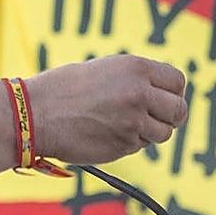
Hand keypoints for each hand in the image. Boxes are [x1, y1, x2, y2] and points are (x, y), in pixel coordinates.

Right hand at [24, 54, 187, 163]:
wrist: (36, 113)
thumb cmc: (64, 89)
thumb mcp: (105, 70)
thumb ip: (136, 80)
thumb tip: (160, 95)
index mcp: (137, 68)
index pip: (178, 82)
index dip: (172, 92)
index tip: (164, 99)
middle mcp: (140, 93)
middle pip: (178, 110)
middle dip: (170, 116)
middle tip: (155, 118)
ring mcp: (134, 122)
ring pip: (163, 133)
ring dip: (150, 132)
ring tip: (125, 125)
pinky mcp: (124, 145)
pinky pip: (139, 146)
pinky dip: (129, 142)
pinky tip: (107, 133)